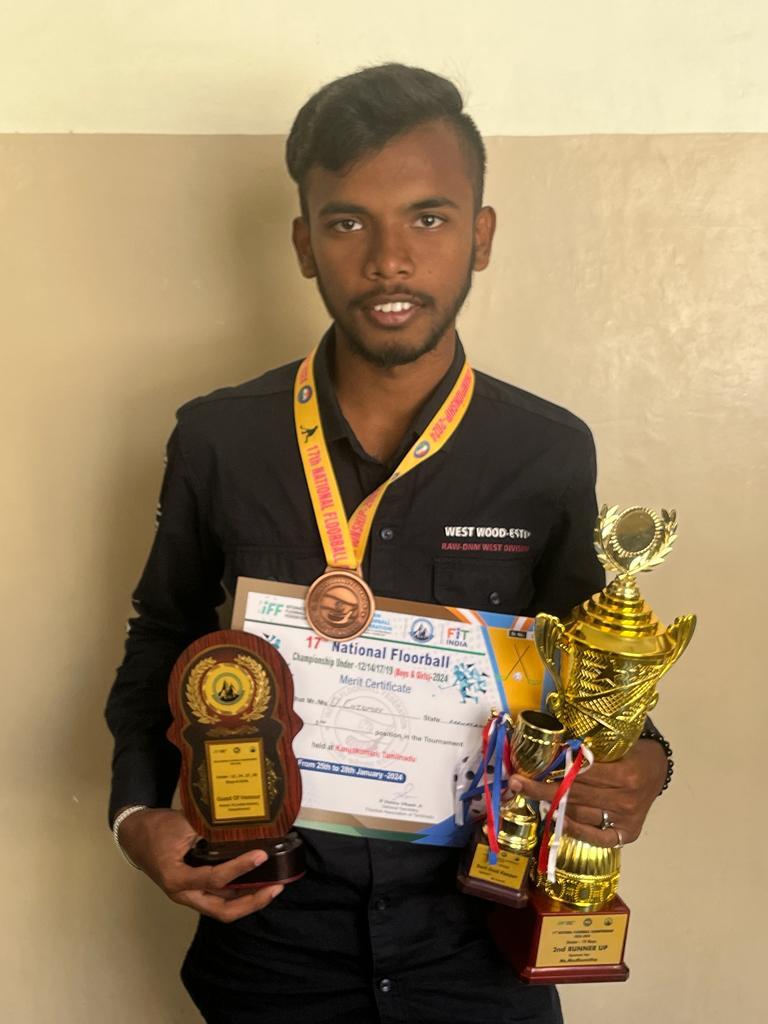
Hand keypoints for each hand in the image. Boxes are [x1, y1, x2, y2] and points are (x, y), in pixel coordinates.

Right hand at [117, 808, 282, 920]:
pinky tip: (255, 882)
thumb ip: (209, 830)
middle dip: (252, 902)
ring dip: (248, 901)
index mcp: (177, 879)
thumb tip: (242, 827)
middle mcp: (184, 894)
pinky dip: (238, 895)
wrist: (135, 835)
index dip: (240, 868)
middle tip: (275, 888)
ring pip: (223, 909)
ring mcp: (189, 896)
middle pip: (223, 910)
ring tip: (272, 887)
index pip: (214, 879)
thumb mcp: (183, 824)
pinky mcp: (193, 892)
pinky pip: (219, 900)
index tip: (260, 855)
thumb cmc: (157, 828)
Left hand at [506, 739, 667, 848]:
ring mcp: (627, 819)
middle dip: (541, 789)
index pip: (582, 774)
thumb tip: (550, 747)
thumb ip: (590, 749)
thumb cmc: (633, 749)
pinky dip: (574, 829)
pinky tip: (556, 818)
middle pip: (576, 795)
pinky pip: (596, 836)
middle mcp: (626, 799)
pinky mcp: (627, 833)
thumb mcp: (616, 742)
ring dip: (553, 805)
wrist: (659, 767)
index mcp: (626, 773)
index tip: (527, 768)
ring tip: (530, 795)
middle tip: (516, 783)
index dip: (553, 771)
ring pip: (581, 814)